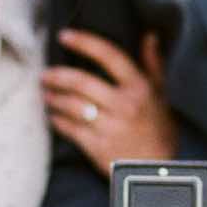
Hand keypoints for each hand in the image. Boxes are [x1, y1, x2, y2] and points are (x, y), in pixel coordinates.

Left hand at [43, 29, 175, 173]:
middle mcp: (124, 105)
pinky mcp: (97, 147)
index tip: (65, 35)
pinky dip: (57, 121)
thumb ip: (154, 64)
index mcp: (139, 88)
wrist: (157, 171)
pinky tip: (52, 116)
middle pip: (82, 83)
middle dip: (58, 76)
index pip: (110, 56)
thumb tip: (150, 36)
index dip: (85, 43)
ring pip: (72, 106)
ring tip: (45, 94)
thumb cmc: (159, 129)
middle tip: (45, 74)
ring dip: (54, 98)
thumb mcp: (162, 95)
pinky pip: (70, 129)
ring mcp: (110, 127)